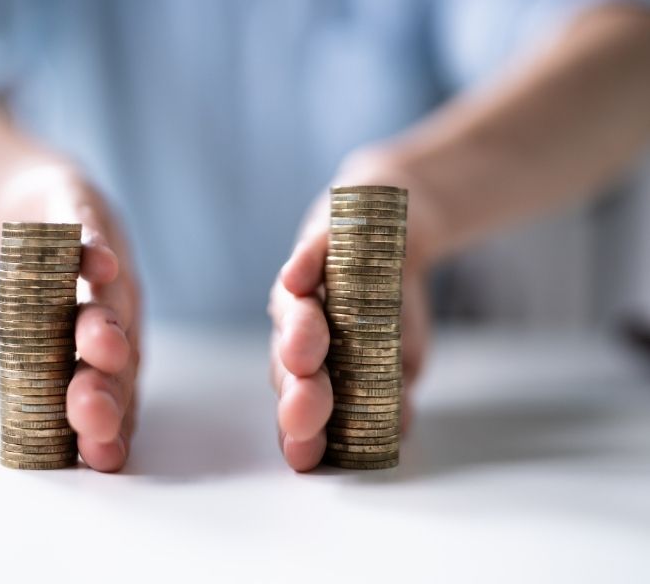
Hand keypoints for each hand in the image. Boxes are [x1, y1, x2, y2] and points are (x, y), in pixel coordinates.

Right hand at [0, 162, 140, 471]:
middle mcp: (118, 312)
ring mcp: (103, 266)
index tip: (101, 460)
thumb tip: (28, 427)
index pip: (114, 394)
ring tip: (102, 347)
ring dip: (105, 322)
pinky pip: (88, 233)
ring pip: (109, 298)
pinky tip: (99, 263)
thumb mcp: (44, 335)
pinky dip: (93, 248)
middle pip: (117, 354)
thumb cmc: (57, 284)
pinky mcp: (81, 218)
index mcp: (112, 348)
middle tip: (93, 414)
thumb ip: (39, 374)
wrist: (57, 202)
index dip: (111, 425)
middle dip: (106, 386)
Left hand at [268, 153, 434, 471]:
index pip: (303, 402)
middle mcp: (299, 325)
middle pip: (289, 360)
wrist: (390, 230)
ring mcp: (307, 281)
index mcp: (313, 363)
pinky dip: (304, 261)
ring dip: (297, 331)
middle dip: (297, 389)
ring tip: (300, 356)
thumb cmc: (384, 303)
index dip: (302, 429)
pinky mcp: (321, 237)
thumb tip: (395, 428)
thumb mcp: (398, 356)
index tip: (304, 457)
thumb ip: (390, 391)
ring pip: (293, 307)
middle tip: (302, 414)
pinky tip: (297, 275)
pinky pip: (311, 248)